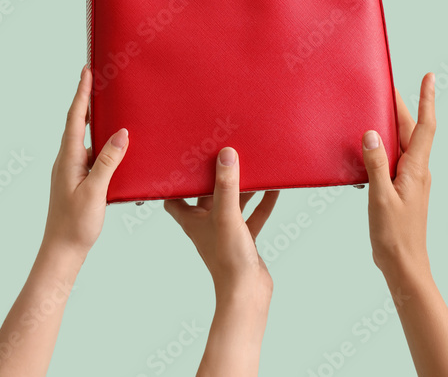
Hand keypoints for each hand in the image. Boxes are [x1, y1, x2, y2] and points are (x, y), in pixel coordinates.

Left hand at [42, 66, 128, 257]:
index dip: (81, 93)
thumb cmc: (76, 225)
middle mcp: (67, 161)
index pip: (74, 118)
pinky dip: (104, 147)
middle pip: (79, 124)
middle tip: (99, 79)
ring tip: (114, 110)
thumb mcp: (96, 192)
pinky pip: (93, 156)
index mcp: (68, 159)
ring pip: (88, 141)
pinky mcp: (79, 182)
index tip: (86, 71)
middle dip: (89, 101)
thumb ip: (108, 162)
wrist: (62, 252)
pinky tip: (118, 150)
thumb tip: (121, 133)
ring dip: (98, 125)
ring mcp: (72, 171)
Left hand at [163, 148, 278, 300]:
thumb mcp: (226, 216)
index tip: (181, 160)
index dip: (174, 180)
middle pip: (207, 194)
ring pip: (233, 203)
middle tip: (223, 152)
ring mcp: (226, 232)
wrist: (247, 294)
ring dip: (242, 187)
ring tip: (253, 165)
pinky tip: (274, 188)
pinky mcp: (244, 239)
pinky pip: (253, 215)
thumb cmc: (228, 259)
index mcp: (192, 219)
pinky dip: (262, 202)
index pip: (173, 197)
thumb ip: (226, 186)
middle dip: (215, 176)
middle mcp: (206, 224)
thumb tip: (226, 155)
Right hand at [361, 73, 435, 280]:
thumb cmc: (394, 236)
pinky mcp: (401, 190)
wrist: (404, 265)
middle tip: (388, 86)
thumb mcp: (380, 197)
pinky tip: (370, 149)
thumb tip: (372, 134)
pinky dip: (384, 147)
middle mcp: (418, 171)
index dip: (427, 100)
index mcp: (416, 169)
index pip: (425, 126)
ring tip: (378, 109)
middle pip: (413, 130)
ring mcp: (411, 180)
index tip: (429, 77)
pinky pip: (394, 159)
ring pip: (403, 144)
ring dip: (393, 125)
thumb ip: (376, 164)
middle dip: (404, 106)